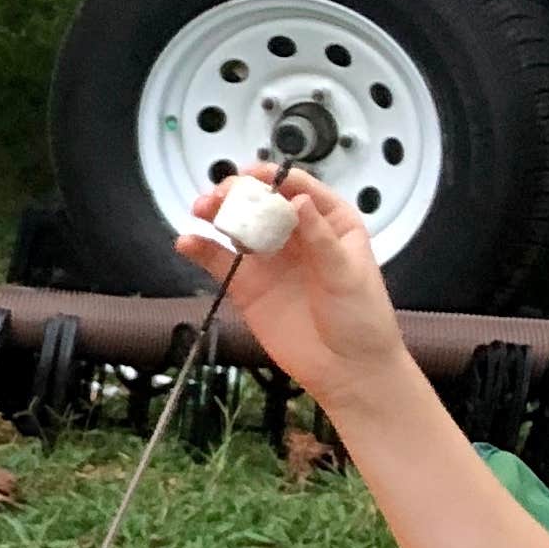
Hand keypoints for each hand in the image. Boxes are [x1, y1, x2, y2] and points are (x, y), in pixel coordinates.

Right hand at [173, 169, 404, 406]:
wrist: (347, 371)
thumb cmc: (361, 319)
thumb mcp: (348, 275)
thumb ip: (320, 238)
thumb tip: (298, 200)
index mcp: (330, 224)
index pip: (299, 188)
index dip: (274, 177)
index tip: (252, 176)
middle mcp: (296, 235)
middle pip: (261, 202)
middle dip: (238, 194)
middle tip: (220, 196)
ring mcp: (269, 260)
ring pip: (237, 226)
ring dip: (216, 214)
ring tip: (200, 210)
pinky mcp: (247, 286)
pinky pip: (219, 261)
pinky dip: (200, 249)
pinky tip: (187, 242)